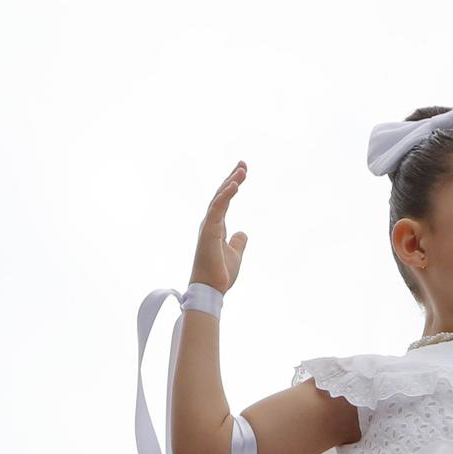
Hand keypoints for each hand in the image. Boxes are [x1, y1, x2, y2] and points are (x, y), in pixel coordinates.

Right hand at [190, 162, 248, 293]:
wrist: (211, 290)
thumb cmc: (220, 274)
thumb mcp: (235, 255)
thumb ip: (238, 242)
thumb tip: (243, 232)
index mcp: (216, 226)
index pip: (225, 200)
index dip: (233, 184)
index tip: (242, 171)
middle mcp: (210, 222)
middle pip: (222, 194)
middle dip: (232, 177)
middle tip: (243, 164)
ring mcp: (209, 225)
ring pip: (220, 198)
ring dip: (231, 182)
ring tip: (242, 170)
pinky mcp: (209, 231)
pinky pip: (218, 208)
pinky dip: (226, 195)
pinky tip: (235, 184)